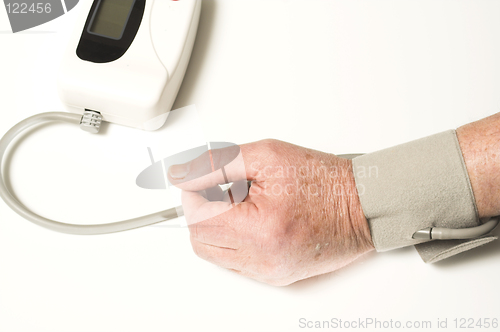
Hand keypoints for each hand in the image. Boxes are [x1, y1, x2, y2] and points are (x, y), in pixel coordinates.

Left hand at [168, 139, 373, 285]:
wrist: (361, 205)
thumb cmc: (323, 181)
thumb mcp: (266, 157)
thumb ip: (218, 164)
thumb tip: (183, 173)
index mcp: (258, 228)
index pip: (196, 217)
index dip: (191, 193)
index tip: (198, 178)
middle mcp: (261, 258)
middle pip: (200, 239)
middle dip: (201, 210)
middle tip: (218, 188)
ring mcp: (268, 272)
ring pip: (214, 253)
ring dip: (215, 226)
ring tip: (240, 202)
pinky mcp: (274, 276)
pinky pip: (235, 262)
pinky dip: (233, 240)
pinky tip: (252, 219)